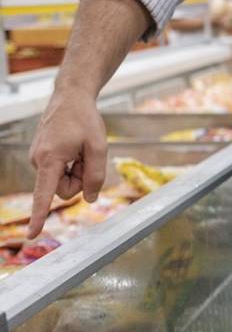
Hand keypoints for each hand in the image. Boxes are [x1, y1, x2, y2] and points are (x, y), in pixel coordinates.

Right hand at [28, 93, 107, 237]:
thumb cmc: (85, 120)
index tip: (33, 233)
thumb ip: (96, 176)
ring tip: (80, 149)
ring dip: (77, 170)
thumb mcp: (99, 148)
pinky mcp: (41, 156)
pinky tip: (74, 147)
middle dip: (80, 180)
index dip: (40, 215)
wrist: (71, 97)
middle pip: (64, 190)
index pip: (44, 194)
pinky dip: (71, 164)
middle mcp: (38, 160)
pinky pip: (60, 171)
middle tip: (87, 157)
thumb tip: (89, 199)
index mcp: (50, 160)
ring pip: (63, 181)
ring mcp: (38, 158)